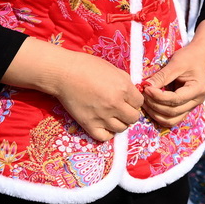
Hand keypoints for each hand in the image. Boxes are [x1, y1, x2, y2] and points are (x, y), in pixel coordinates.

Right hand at [2, 38, 143, 141]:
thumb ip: (125, 82)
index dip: (134, 100)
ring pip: (121, 128)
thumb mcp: (113, 69)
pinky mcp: (89, 124)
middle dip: (129, 112)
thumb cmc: (88, 66)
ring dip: (119, 122)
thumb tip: (132, 92)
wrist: (64, 73)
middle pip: (133, 118)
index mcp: (123, 88)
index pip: (140, 102)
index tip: (127, 98)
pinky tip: (104, 124)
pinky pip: (105, 137)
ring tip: (112, 115)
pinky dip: (107, 133)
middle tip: (121, 108)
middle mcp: (115, 104)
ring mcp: (102, 116)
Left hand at [141, 19, 204, 127]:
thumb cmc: (189, 57)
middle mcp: (196, 101)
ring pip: (171, 120)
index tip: (146, 89)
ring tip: (144, 102)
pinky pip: (171, 118)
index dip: (159, 96)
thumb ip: (162, 76)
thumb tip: (146, 86)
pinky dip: (159, 115)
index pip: (176, 99)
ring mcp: (191, 106)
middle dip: (155, 105)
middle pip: (173, 112)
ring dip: (155, 114)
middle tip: (142, 94)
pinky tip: (150, 106)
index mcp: (197, 89)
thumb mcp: (176, 62)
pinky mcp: (185, 107)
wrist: (200, 56)